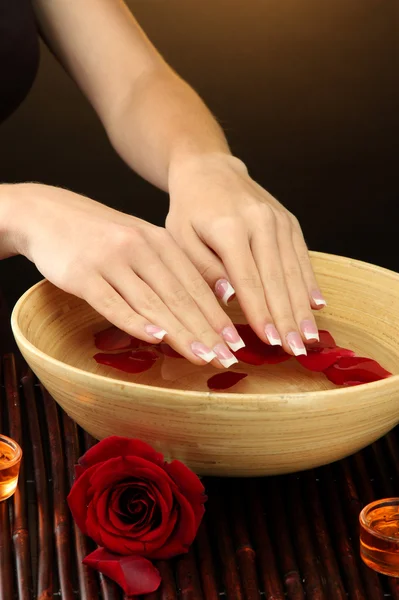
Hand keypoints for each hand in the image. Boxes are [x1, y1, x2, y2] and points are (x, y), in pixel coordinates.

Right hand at [4, 183, 243, 366]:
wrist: (46, 214)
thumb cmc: (99, 236)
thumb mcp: (139, 241)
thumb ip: (169, 268)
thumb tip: (207, 301)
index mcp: (159, 241)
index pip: (195, 284)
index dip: (216, 315)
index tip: (235, 343)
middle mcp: (140, 248)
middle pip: (179, 296)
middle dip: (206, 331)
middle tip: (227, 359)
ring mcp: (111, 260)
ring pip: (152, 302)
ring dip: (180, 333)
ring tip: (203, 357)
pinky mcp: (83, 274)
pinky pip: (113, 303)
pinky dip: (136, 322)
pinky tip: (156, 339)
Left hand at [166, 153, 325, 355]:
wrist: (210, 170)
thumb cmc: (189, 210)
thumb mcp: (180, 237)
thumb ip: (203, 267)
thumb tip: (230, 298)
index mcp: (229, 227)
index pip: (248, 279)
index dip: (260, 313)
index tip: (270, 341)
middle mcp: (260, 222)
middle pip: (277, 279)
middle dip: (287, 318)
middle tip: (296, 350)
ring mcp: (278, 220)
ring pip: (294, 270)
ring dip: (302, 307)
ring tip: (309, 338)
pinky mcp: (289, 221)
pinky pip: (302, 257)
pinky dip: (309, 283)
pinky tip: (316, 306)